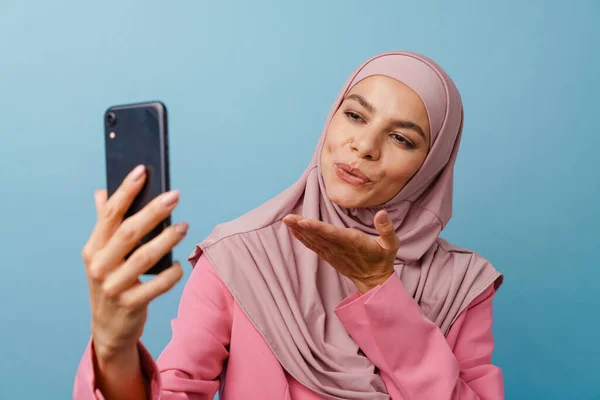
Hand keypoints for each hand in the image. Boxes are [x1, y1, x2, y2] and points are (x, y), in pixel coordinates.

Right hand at [81, 165, 185, 362]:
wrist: (108, 330)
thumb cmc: (111, 282)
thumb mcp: (103, 255)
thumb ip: (105, 224)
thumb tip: (102, 191)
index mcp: (93, 248)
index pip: (110, 214)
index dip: (126, 191)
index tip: (143, 171)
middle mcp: (99, 265)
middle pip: (129, 231)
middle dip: (153, 211)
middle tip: (175, 195)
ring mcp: (113, 286)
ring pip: (144, 257)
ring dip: (166, 239)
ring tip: (184, 225)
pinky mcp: (130, 305)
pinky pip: (156, 286)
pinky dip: (170, 274)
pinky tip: (180, 265)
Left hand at [283, 210, 398, 293]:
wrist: (375, 280)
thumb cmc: (383, 258)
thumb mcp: (391, 243)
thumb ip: (386, 228)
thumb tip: (382, 212)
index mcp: (354, 242)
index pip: (333, 234)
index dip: (317, 228)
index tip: (304, 222)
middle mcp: (340, 248)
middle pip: (318, 236)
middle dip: (302, 226)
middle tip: (287, 217)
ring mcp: (333, 253)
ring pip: (313, 241)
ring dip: (299, 231)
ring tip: (287, 220)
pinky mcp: (329, 256)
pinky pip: (313, 246)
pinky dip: (302, 238)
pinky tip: (293, 230)